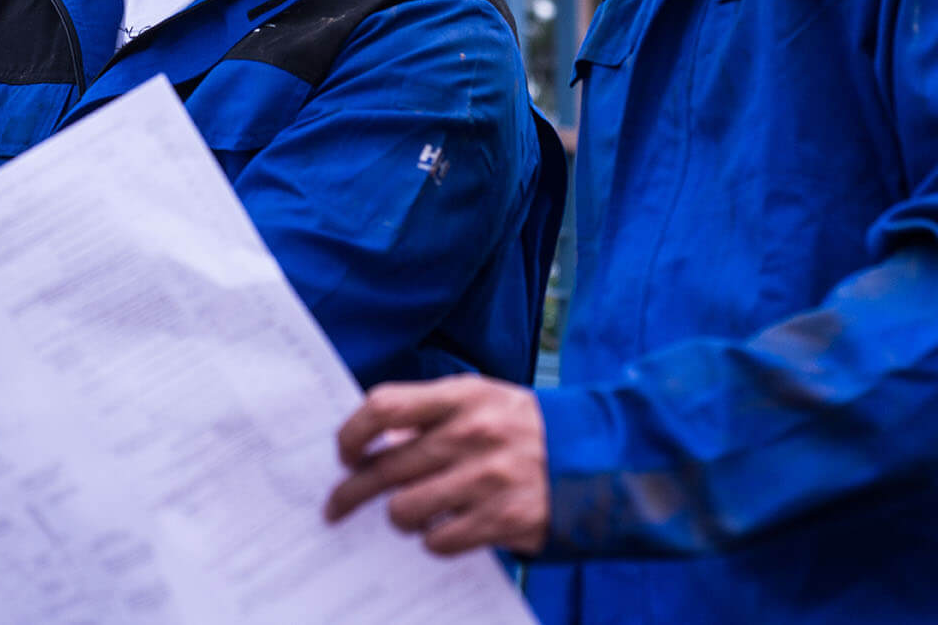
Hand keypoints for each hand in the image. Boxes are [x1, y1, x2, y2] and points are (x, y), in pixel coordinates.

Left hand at [324, 373, 548, 555]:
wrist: (599, 458)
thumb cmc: (525, 428)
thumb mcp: (483, 402)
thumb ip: (432, 415)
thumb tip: (377, 444)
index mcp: (462, 396)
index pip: (384, 406)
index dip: (352, 433)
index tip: (344, 453)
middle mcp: (473, 433)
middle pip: (386, 467)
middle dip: (351, 492)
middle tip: (337, 506)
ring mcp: (488, 478)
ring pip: (405, 510)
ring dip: (398, 519)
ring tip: (406, 516)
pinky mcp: (504, 519)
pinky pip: (440, 541)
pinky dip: (434, 541)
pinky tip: (442, 531)